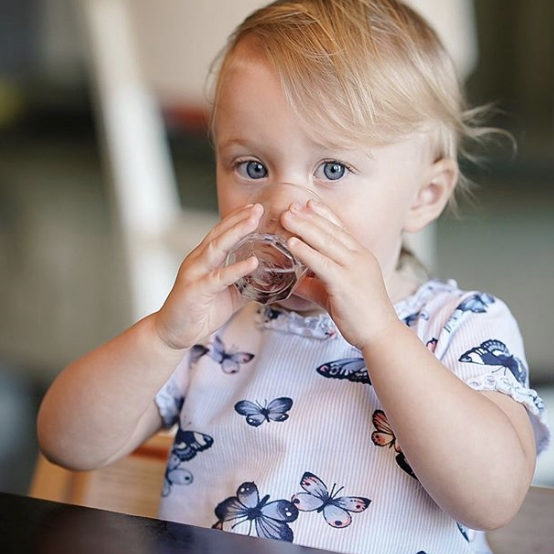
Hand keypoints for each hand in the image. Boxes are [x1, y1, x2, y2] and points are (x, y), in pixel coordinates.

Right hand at [154, 204, 262, 349]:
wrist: (172, 333)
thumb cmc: (198, 311)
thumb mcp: (228, 295)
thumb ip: (244, 284)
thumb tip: (266, 279)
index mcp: (203, 259)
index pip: (220, 233)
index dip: (237, 219)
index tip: (254, 209)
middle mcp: (197, 261)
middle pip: (219, 234)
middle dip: (239, 220)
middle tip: (258, 208)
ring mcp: (195, 274)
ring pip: (217, 248)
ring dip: (236, 233)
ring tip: (254, 223)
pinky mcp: (196, 290)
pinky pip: (219, 277)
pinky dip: (237, 269)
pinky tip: (252, 262)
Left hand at [282, 201, 397, 348]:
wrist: (380, 333)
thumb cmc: (360, 314)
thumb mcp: (335, 292)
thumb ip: (316, 283)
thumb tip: (294, 281)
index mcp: (360, 255)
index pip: (340, 228)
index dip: (322, 214)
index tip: (306, 204)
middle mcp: (359, 257)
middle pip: (331, 230)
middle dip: (308, 216)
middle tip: (290, 206)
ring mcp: (354, 269)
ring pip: (326, 242)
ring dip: (303, 227)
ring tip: (286, 217)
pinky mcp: (345, 283)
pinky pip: (322, 263)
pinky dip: (305, 251)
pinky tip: (291, 243)